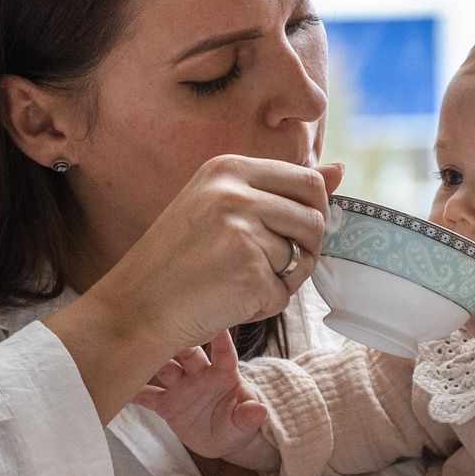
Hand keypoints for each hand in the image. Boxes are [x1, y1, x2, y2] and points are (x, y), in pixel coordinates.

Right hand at [48, 156, 339, 422]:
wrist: (135, 307)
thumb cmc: (176, 261)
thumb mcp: (218, 208)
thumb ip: (277, 189)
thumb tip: (339, 170)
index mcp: (228, 168)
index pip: (308, 181)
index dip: (309, 214)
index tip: (283, 236)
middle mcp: (236, 193)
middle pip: (314, 218)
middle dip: (304, 249)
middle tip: (268, 266)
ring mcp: (243, 232)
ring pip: (302, 258)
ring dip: (281, 281)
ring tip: (238, 284)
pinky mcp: (249, 272)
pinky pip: (284, 293)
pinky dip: (264, 306)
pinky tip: (228, 302)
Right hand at [132, 331, 273, 465]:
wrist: (221, 439)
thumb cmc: (237, 424)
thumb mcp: (245, 424)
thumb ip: (249, 416)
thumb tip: (260, 410)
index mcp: (224, 375)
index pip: (224, 353)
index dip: (220, 338)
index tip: (215, 322)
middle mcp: (200, 375)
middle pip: (188, 353)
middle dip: (178, 340)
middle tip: (166, 327)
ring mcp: (181, 387)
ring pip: (164, 368)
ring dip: (152, 360)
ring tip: (135, 350)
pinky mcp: (167, 404)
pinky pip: (147, 395)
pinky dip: (134, 391)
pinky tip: (118, 384)